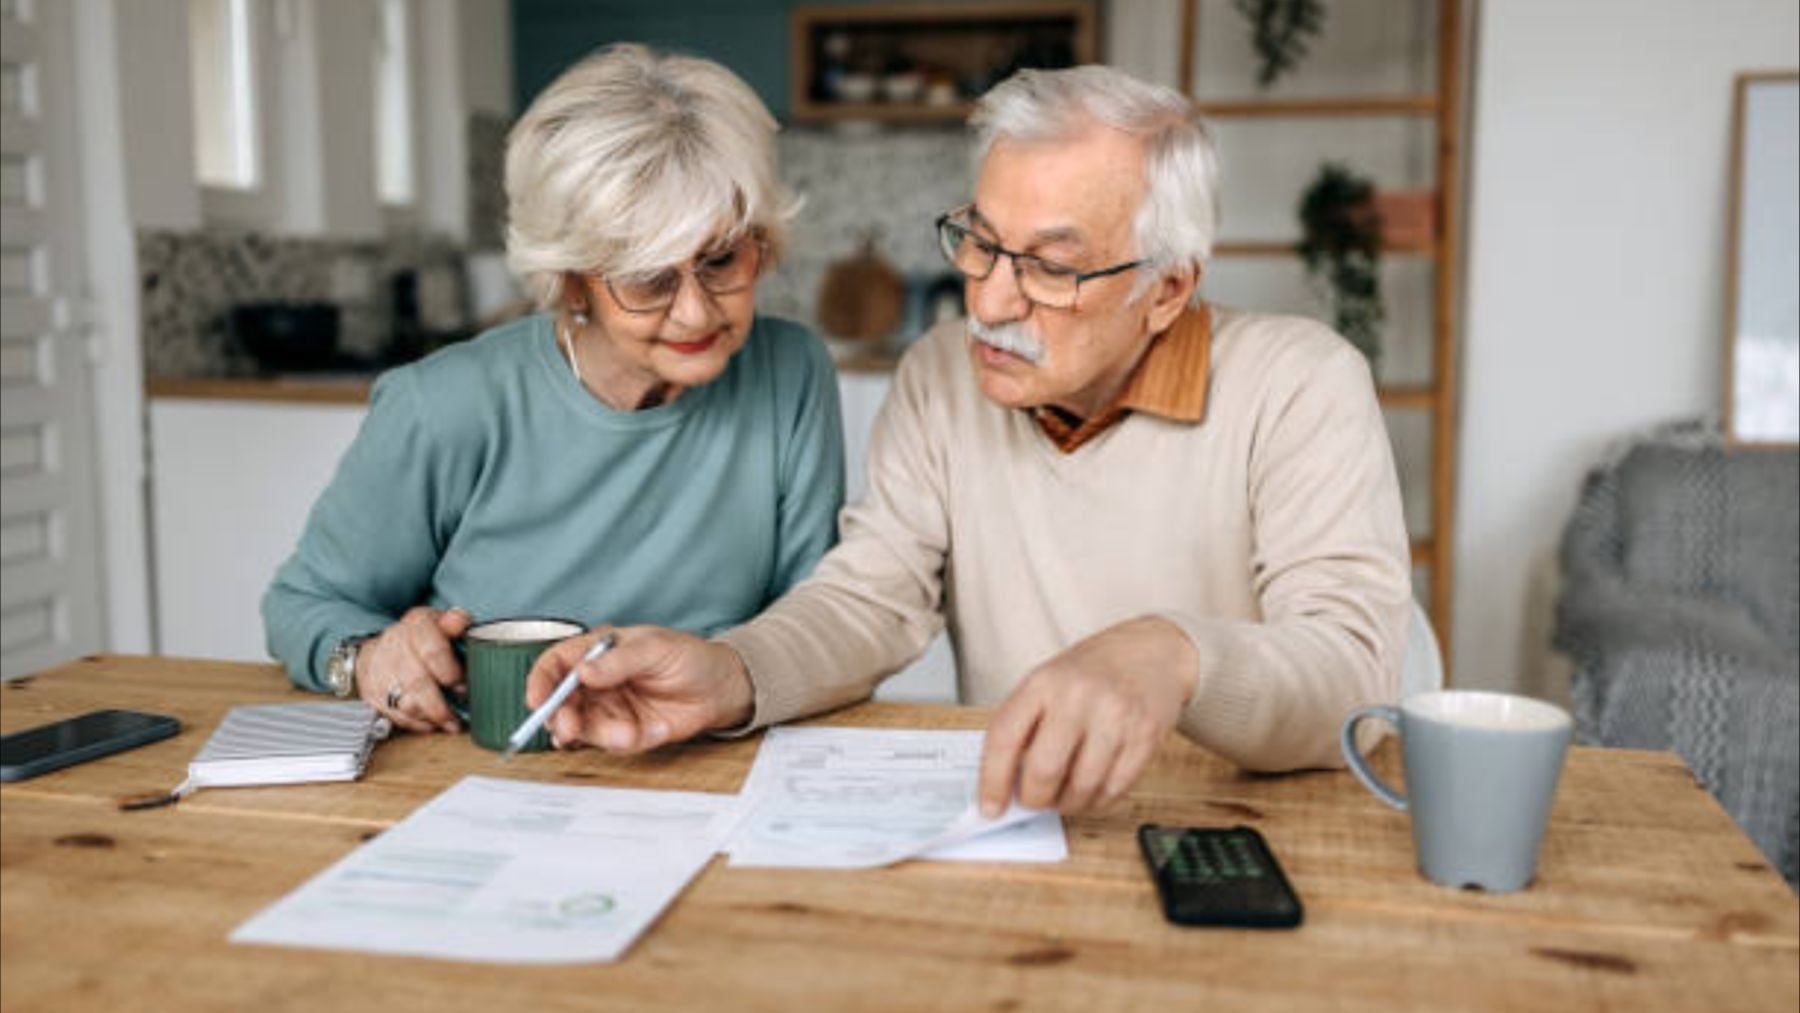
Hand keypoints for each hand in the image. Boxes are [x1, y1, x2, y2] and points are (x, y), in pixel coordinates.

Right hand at [357, 606, 471, 733]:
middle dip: (441, 704)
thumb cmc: (421, 638)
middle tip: (457, 715)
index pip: (433, 651)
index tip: (463, 686)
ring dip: (430, 717)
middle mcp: (395, 646)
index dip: (451, 673)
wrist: (381, 649)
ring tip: (449, 722)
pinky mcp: (373, 693)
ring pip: (406, 703)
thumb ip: (455, 622)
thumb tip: (460, 621)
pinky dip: (416, 723)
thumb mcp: (440, 623)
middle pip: (418, 682)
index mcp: (416, 626)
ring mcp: (381, 671)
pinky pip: (395, 715)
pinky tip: (430, 723)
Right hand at [525, 626, 753, 753]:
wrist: (721, 688)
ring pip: (582, 728)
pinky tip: (641, 733)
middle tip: (569, 727)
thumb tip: (583, 671)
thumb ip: (619, 661)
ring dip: (597, 734)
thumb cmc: (690, 657)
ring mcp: (609, 708)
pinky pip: (609, 743)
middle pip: (560, 702)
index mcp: (598, 652)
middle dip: (560, 717)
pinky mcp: (624, 732)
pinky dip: (621, 742)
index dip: (540, 681)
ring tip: (626, 732)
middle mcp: (597, 682)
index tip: (536, 700)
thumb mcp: (656, 649)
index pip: (556, 664)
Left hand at [977, 617, 1197, 816]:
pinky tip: (1090, 791)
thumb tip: (1006, 783)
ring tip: (1063, 796)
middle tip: (1033, 800)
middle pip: (1044, 770)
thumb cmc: (1092, 672)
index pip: (1005, 738)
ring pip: (1082, 787)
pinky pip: (1114, 789)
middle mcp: (1078, 697)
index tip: (989, 807)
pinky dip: (1096, 801)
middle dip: (1034, 799)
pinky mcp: (1145, 738)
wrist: (1151, 651)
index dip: (992, 780)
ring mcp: (1115, 717)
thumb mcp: (1047, 681)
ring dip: (1067, 804)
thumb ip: (1025, 725)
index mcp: (1043, 682)